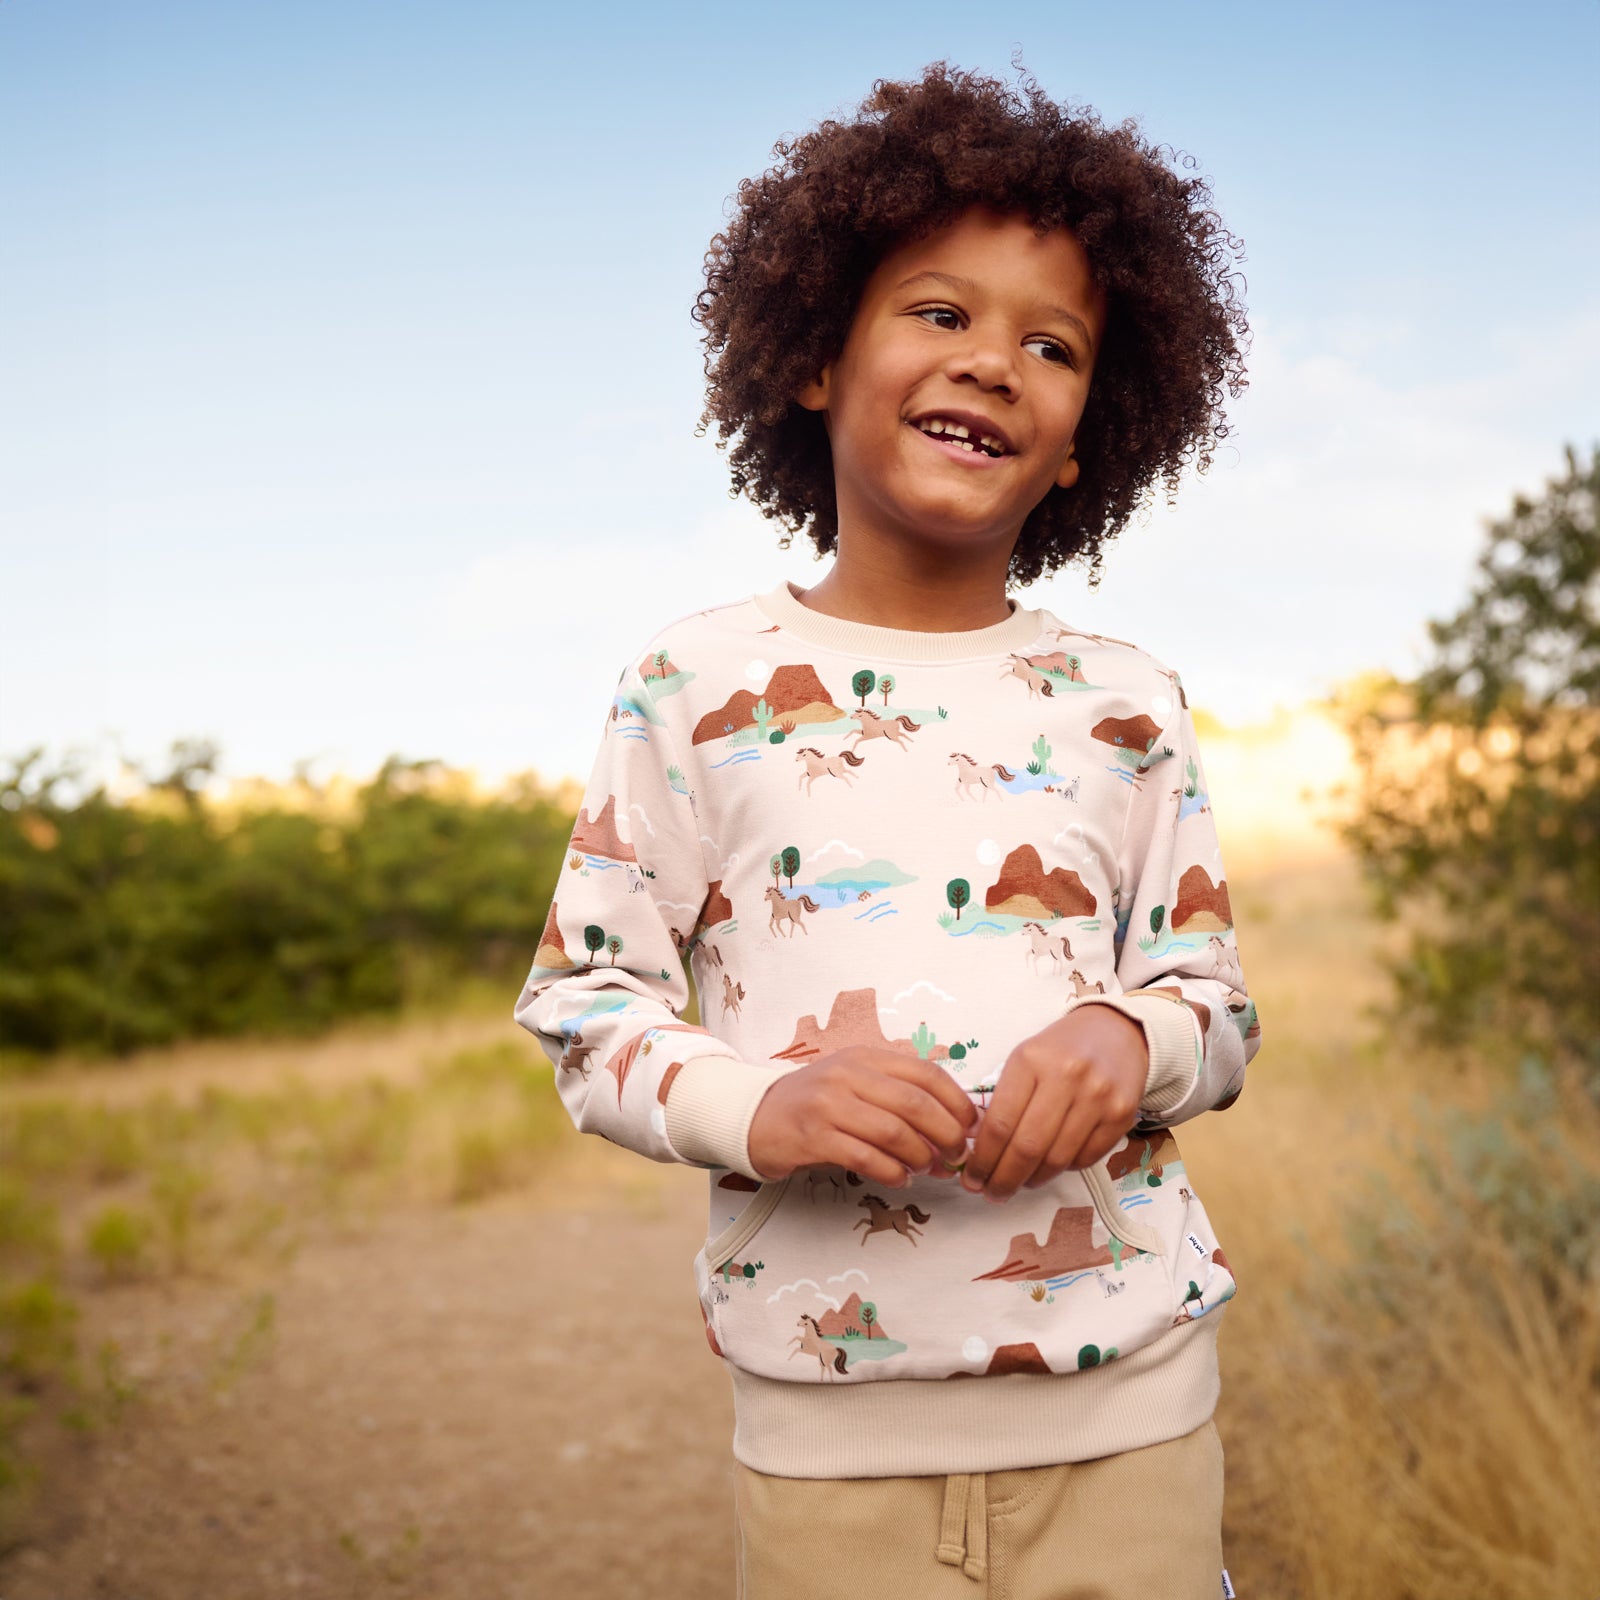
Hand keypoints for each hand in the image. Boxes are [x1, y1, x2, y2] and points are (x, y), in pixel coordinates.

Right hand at [748, 1046, 978, 1186]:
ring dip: (920, 1157)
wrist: (756, 1116)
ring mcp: (828, 1104)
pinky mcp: (812, 1137)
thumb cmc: (817, 1103)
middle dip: (946, 1134)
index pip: (926, 1073)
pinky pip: (865, 1157)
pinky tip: (901, 1179)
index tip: (972, 1126)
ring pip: (893, 1132)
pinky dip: (892, 1172)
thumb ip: (898, 1098)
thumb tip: (955, 1128)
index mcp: (865, 1057)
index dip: (957, 1102)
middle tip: (957, 1155)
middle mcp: (848, 1074)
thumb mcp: (856, 1084)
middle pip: (916, 1104)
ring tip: (927, 1169)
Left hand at [961, 1007, 1148, 1202]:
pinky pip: (1085, 1158)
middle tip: (992, 1193)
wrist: (1115, 1031)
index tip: (972, 1177)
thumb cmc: (1060, 1049)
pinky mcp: (1122, 1115)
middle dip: (1004, 1179)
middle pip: (1028, 1147)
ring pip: (1057, 1159)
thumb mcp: (1024, 1059)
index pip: (1000, 1123)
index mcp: (1031, 1059)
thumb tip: (980, 1150)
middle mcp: (1067, 1077)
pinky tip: (1050, 1166)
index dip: (983, 1159)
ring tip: (1019, 1183)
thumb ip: (1004, 1100)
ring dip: (1033, 1179)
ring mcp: (1099, 1097)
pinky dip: (1063, 1170)